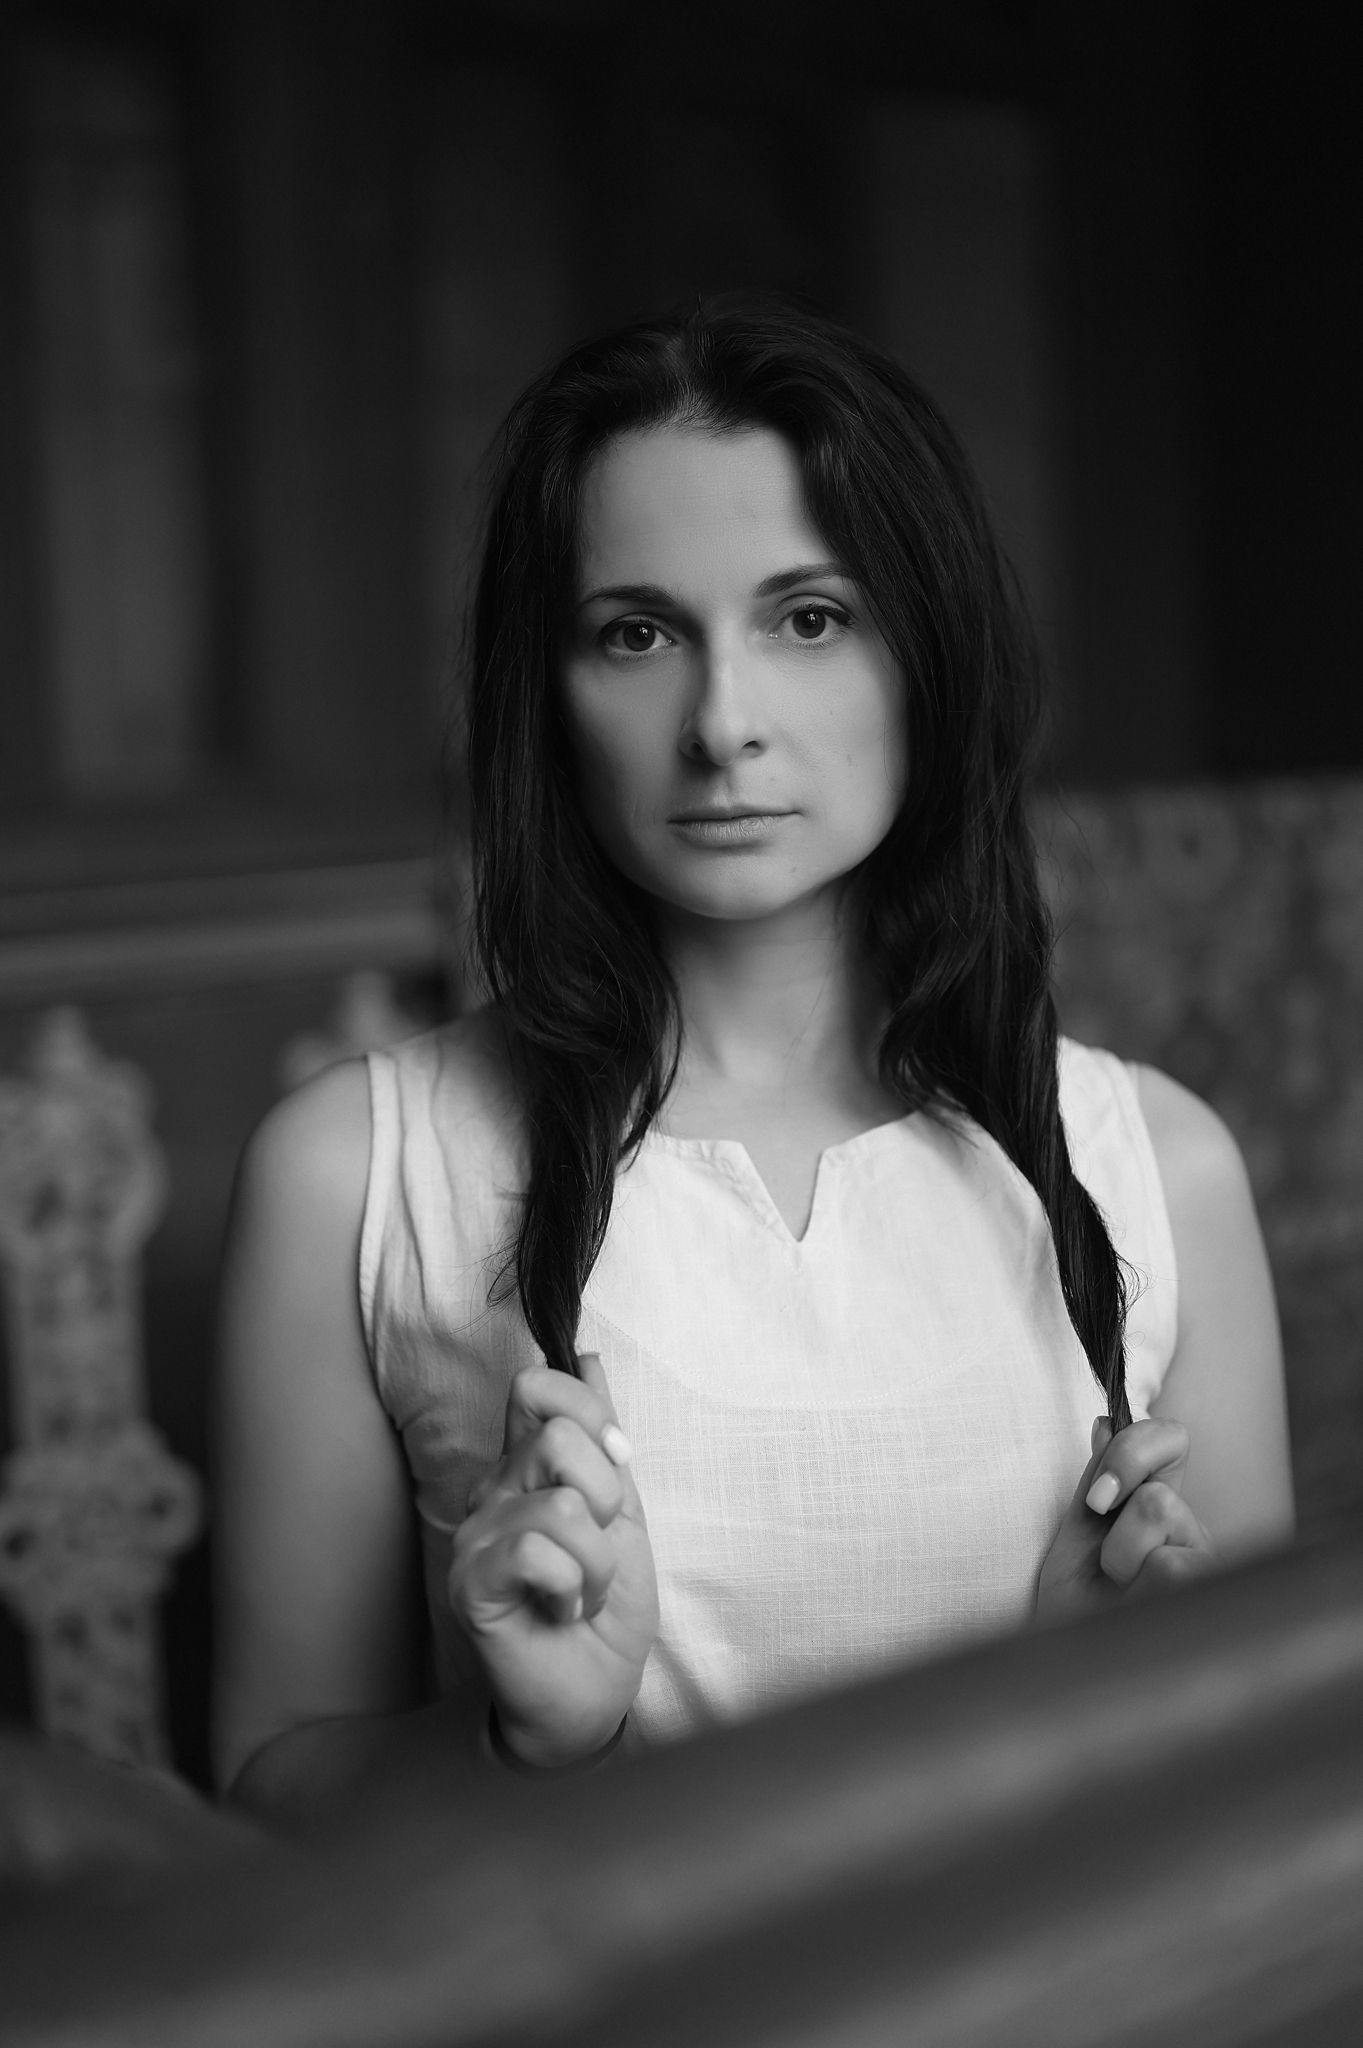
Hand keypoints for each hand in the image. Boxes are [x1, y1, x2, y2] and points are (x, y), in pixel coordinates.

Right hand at [447, 1353, 658, 1766]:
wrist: (593, 1692)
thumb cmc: (605, 1605)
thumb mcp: (621, 1510)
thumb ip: (603, 1436)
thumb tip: (590, 1356)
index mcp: (526, 1465)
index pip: (537, 1389)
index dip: (590, 1413)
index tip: (618, 1460)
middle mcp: (493, 1489)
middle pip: (560, 1440)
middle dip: (606, 1502)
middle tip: (597, 1553)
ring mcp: (476, 1534)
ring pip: (563, 1505)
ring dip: (598, 1563)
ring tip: (582, 1592)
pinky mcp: (471, 1581)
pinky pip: (538, 1550)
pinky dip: (573, 1587)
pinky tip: (562, 1610)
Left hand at [1035, 1415, 1217, 1623]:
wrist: (1071, 1684)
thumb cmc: (1074, 1620)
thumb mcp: (1073, 1543)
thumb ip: (1095, 1484)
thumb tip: (1104, 1420)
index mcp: (1156, 1509)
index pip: (1170, 1440)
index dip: (1134, 1448)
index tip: (1097, 1499)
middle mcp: (1191, 1532)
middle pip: (1158, 1486)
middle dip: (1115, 1528)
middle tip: (1108, 1572)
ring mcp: (1210, 1565)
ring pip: (1162, 1511)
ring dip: (1122, 1558)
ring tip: (1123, 1599)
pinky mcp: (1217, 1595)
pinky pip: (1172, 1563)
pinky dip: (1139, 1588)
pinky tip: (1142, 1616)